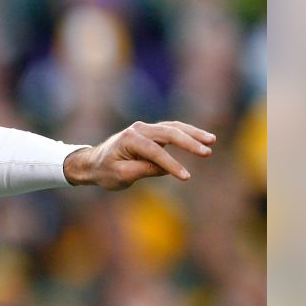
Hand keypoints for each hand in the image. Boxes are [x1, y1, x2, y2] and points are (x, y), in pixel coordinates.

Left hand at [63, 120, 215, 189]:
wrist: (93, 163)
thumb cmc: (105, 171)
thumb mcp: (121, 175)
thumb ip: (143, 170)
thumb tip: (166, 168)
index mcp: (129, 139)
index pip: (154, 151)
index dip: (171, 164)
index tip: (185, 177)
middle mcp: (138, 129)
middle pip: (168, 132)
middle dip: (189, 142)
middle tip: (207, 152)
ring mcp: (145, 128)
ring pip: (173, 127)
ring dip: (193, 133)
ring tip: (211, 141)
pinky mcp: (151, 132)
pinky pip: (172, 129)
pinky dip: (187, 133)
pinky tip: (201, 139)